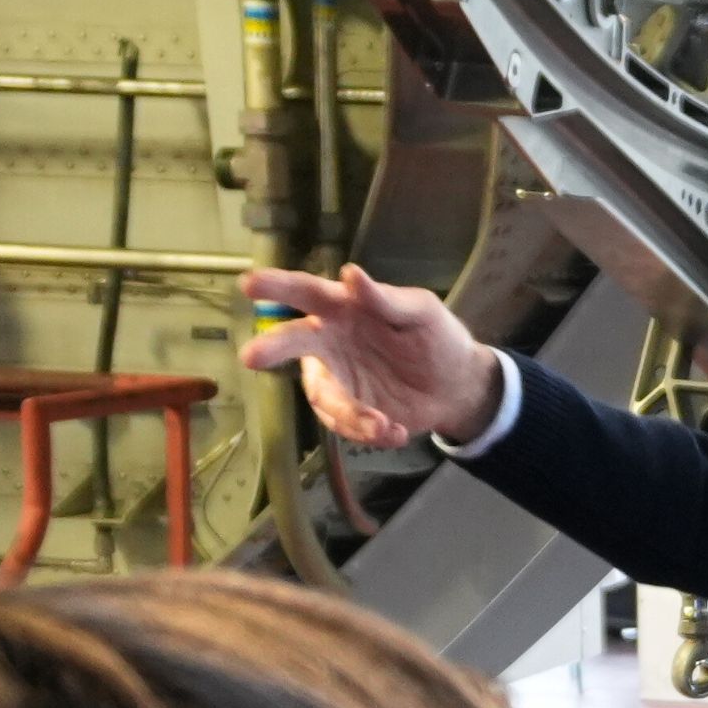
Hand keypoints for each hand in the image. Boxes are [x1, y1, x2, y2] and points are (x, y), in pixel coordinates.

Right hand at [240, 264, 500, 446]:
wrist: (458, 386)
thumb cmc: (436, 337)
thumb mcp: (421, 312)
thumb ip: (386, 298)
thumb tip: (351, 275)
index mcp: (344, 308)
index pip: (308, 292)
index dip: (278, 286)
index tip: (249, 284)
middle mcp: (330, 340)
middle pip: (293, 340)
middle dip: (272, 347)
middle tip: (251, 356)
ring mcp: (336, 377)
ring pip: (322, 396)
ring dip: (350, 414)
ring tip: (384, 425)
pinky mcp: (348, 410)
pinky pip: (343, 425)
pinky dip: (368, 432)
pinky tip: (395, 431)